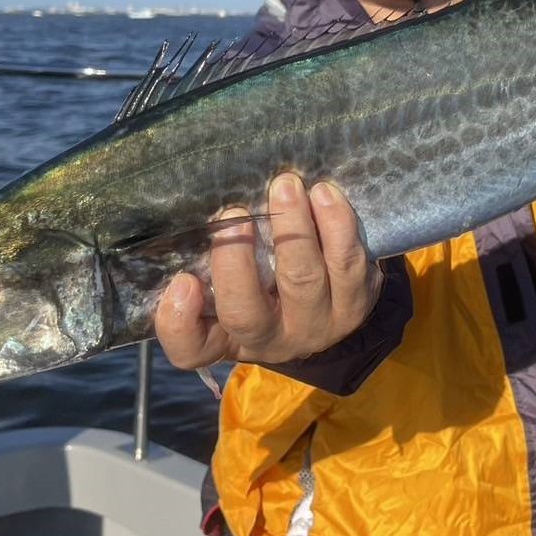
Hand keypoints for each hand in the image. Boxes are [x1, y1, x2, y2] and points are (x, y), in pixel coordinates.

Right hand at [153, 173, 381, 368]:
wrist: (334, 300)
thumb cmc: (265, 282)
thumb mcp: (230, 283)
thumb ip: (205, 263)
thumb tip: (201, 220)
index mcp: (227, 337)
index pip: (191, 349)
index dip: (179, 322)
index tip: (183, 281)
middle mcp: (271, 339)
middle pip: (246, 314)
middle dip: (237, 261)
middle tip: (236, 212)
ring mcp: (317, 326)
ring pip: (304, 281)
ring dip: (294, 230)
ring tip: (286, 187)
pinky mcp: (356, 305)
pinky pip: (349, 265)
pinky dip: (338, 227)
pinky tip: (324, 196)